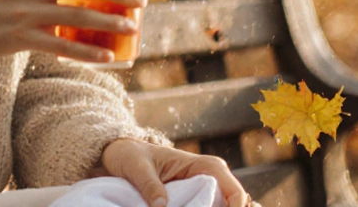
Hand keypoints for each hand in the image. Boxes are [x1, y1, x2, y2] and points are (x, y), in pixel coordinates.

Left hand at [96, 139, 252, 206]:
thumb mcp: (137, 167)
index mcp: (205, 165)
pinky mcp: (197, 201)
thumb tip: (161, 206)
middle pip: (233, 205)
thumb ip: (149, 185)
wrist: (123, 154)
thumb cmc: (132, 155)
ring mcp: (206, 191)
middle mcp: (212, 178)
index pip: (234, 192)